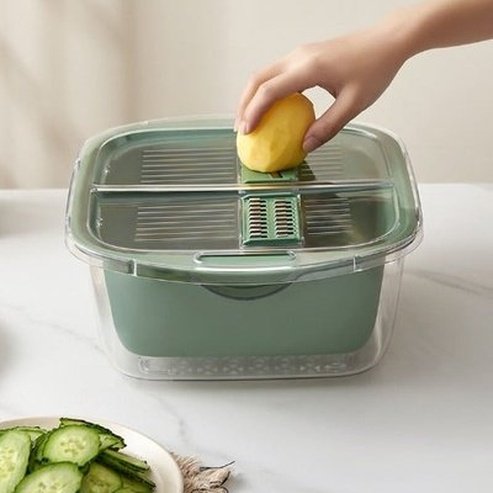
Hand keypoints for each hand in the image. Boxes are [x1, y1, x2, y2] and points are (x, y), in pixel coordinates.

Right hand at [235, 24, 408, 151]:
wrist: (387, 41)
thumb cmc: (375, 69)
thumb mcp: (353, 104)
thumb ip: (327, 127)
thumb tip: (304, 146)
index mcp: (309, 68)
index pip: (270, 90)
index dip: (254, 112)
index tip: (247, 132)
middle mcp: (298, 57)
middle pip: (258, 79)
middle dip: (244, 104)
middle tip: (241, 130)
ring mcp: (299, 54)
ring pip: (264, 74)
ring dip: (252, 97)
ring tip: (250, 121)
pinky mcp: (303, 56)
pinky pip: (276, 74)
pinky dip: (266, 92)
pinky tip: (270, 109)